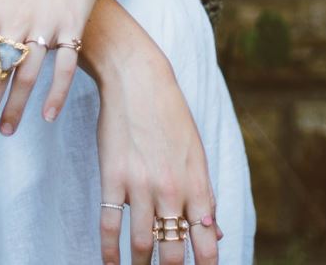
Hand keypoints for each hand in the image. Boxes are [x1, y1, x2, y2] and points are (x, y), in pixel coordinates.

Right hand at [95, 28, 223, 264]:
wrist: (137, 79)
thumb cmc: (169, 114)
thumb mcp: (196, 152)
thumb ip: (204, 194)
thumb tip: (215, 232)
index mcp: (198, 183)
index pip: (206, 240)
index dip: (205, 264)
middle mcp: (172, 189)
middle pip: (174, 249)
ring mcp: (141, 184)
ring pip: (143, 242)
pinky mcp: (113, 176)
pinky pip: (111, 222)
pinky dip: (110, 249)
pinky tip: (110, 263)